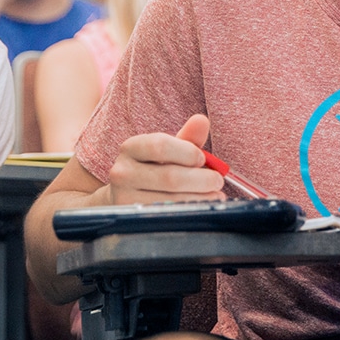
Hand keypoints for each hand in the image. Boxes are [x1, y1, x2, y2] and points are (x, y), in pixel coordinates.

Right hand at [103, 114, 224, 204]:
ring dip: (200, 198)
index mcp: (131, 148)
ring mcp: (124, 197)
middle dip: (201, 179)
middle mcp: (122, 172)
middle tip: (217, 180)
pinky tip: (200, 207)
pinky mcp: (134, 218)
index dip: (188, 152)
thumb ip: (187, 138)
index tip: (202, 159)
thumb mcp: (169, 151)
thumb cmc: (153, 168)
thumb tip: (202, 120)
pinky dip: (189, 211)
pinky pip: (168, 216)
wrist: (126, 195)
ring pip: (171, 199)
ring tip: (215, 195)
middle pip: (170, 177)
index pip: (160, 146)